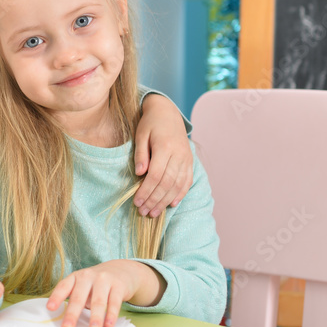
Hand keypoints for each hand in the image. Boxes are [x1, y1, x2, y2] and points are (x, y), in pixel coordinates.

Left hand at [47, 260, 160, 326]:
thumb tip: (69, 320)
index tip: (50, 308)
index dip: (56, 297)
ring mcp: (103, 280)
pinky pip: (114, 302)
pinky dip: (111, 314)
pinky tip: (109, 324)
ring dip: (95, 317)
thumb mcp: (83, 285)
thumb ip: (76, 298)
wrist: (121, 269)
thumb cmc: (96, 282)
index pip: (63, 286)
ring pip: (98, 301)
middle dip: (72, 313)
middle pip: (79, 297)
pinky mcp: (118, 286)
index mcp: (75, 277)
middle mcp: (88, 276)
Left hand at [134, 94, 193, 215]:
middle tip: (144, 212)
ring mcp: (187, 159)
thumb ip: (141, 154)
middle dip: (155, 200)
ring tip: (154, 213)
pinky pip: (187, 181)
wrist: (168, 113)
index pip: (156, 175)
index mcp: (165, 147)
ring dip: (166, 201)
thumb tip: (140, 174)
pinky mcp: (190, 162)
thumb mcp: (140, 135)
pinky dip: (180, 194)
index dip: (146, 191)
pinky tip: (171, 204)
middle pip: (167, 183)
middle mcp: (179, 155)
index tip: (137, 202)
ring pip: (178, 185)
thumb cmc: (150, 124)